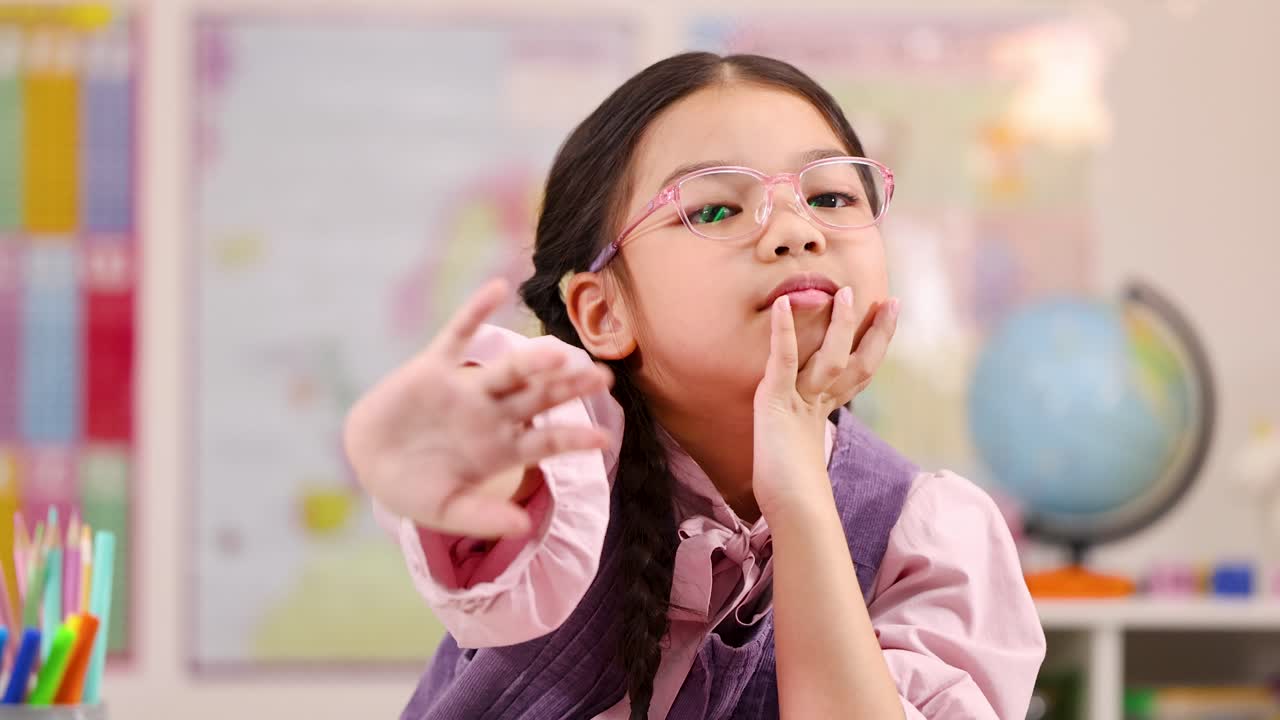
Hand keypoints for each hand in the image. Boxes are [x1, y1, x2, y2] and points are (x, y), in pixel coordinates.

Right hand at [343, 279, 612, 537]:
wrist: (368, 462)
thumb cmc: (413, 488)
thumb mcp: (447, 511)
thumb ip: (483, 517)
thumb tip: (523, 528)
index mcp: (503, 449)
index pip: (547, 442)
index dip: (573, 439)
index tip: (603, 439)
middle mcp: (493, 414)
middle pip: (539, 397)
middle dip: (568, 387)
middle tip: (601, 376)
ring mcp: (467, 389)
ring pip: (507, 369)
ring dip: (531, 359)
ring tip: (557, 351)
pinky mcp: (434, 368)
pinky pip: (457, 334)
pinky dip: (475, 311)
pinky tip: (497, 287)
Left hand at [751, 288, 897, 518]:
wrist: (791, 508)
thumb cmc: (788, 491)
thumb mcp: (795, 450)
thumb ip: (801, 432)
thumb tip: (800, 433)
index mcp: (823, 412)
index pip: (857, 373)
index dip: (875, 346)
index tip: (890, 317)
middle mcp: (818, 403)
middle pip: (856, 361)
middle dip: (875, 332)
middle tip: (891, 302)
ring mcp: (801, 400)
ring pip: (829, 356)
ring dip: (840, 324)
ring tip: (845, 294)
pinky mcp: (778, 400)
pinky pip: (783, 359)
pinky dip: (783, 331)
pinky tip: (783, 304)